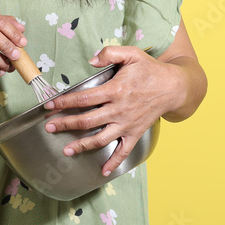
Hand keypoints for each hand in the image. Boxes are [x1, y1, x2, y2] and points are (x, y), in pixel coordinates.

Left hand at [41, 45, 189, 175]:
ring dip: (82, 146)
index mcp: (115, 90)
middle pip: (87, 120)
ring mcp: (127, 124)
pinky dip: (113, 162)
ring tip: (66, 150)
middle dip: (66, 124)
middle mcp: (119, 110)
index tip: (49, 106)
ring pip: (101, 138)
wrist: (174, 87)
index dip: (65, 102)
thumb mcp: (132, 54)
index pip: (84, 98)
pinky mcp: (135, 133)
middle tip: (49, 127)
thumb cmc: (151, 70)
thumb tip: (92, 60)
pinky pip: (123, 151)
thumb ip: (110, 53)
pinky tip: (103, 171)